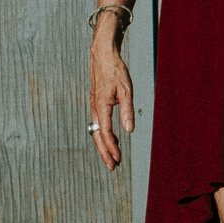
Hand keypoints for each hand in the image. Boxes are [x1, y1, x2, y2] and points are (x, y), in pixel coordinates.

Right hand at [88, 44, 134, 169]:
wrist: (102, 55)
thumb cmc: (115, 70)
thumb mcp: (126, 89)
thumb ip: (127, 110)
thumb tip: (129, 130)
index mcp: (101, 107)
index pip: (106, 133)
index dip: (111, 148)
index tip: (118, 159)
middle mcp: (95, 108)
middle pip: (98, 136)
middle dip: (104, 153)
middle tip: (111, 167)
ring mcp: (94, 106)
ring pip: (96, 131)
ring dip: (104, 145)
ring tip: (113, 157)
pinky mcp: (96, 103)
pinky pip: (98, 123)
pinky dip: (104, 134)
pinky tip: (114, 138)